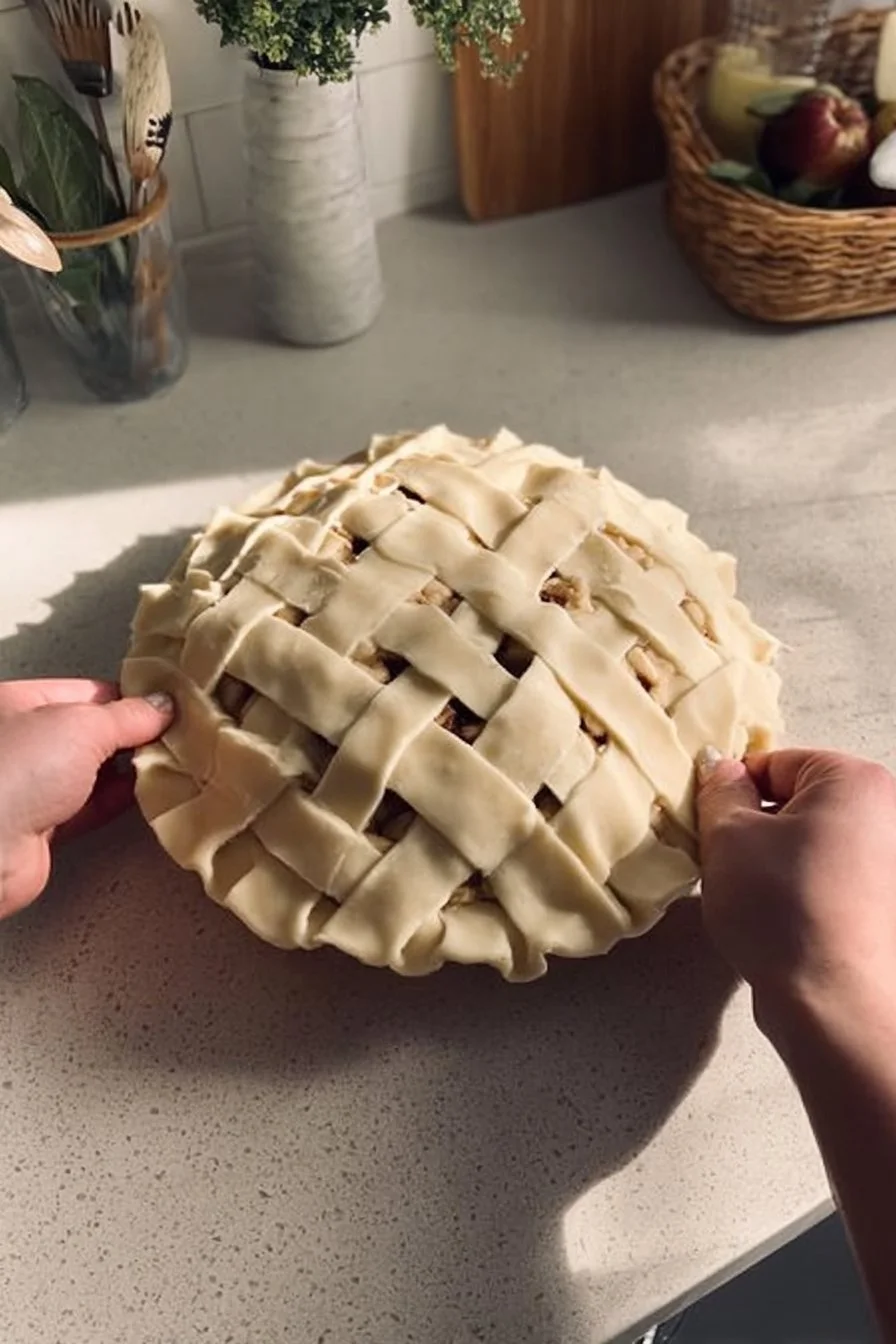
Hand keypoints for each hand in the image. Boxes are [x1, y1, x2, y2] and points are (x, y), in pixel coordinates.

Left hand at [0, 679, 172, 920]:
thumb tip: (162, 706)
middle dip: (132, 736)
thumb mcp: (81, 725)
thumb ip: (128, 715)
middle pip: (91, 732)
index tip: (168, 707)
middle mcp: (22, 741)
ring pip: (92, 772)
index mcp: (19, 703)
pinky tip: (147, 794)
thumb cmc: (15, 771)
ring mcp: (31, 785)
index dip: (130, 698)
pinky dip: (118, 801)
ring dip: (129, 771)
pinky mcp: (43, 826)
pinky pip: (89, 807)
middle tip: (176, 737)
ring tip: (170, 764)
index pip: (88, 692)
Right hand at [696, 748, 895, 1034]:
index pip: (774, 762)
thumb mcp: (729, 836)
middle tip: (726, 860)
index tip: (708, 821)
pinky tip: (776, 917)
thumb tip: (720, 770)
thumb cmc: (784, 911)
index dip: (731, 791)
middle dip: (753, 826)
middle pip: (794, 801)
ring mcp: (886, 862)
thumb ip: (720, 790)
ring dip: (771, 860)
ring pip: (806, 841)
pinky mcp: (879, 903)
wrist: (831, 1002)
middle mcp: (885, 814)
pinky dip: (794, 888)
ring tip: (752, 894)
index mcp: (855, 781)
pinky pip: (822, 876)